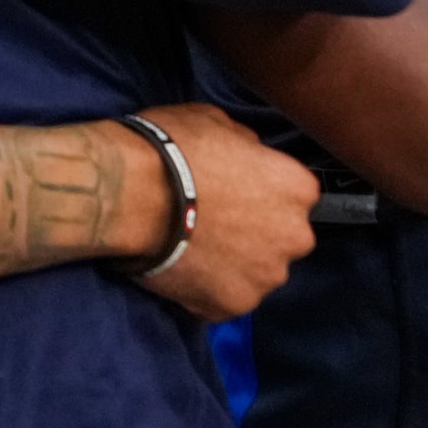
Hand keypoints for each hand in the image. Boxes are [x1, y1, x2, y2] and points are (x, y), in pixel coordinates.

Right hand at [127, 103, 317, 321]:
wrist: (130, 194)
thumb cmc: (171, 148)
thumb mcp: (214, 121)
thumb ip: (244, 143)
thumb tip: (246, 155)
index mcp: (297, 188)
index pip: (292, 193)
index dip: (260, 190)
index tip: (232, 189)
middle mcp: (295, 236)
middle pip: (281, 237)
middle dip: (255, 231)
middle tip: (212, 220)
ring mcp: (265, 277)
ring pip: (255, 271)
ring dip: (233, 263)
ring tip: (192, 248)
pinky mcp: (232, 306)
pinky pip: (224, 298)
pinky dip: (207, 288)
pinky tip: (181, 269)